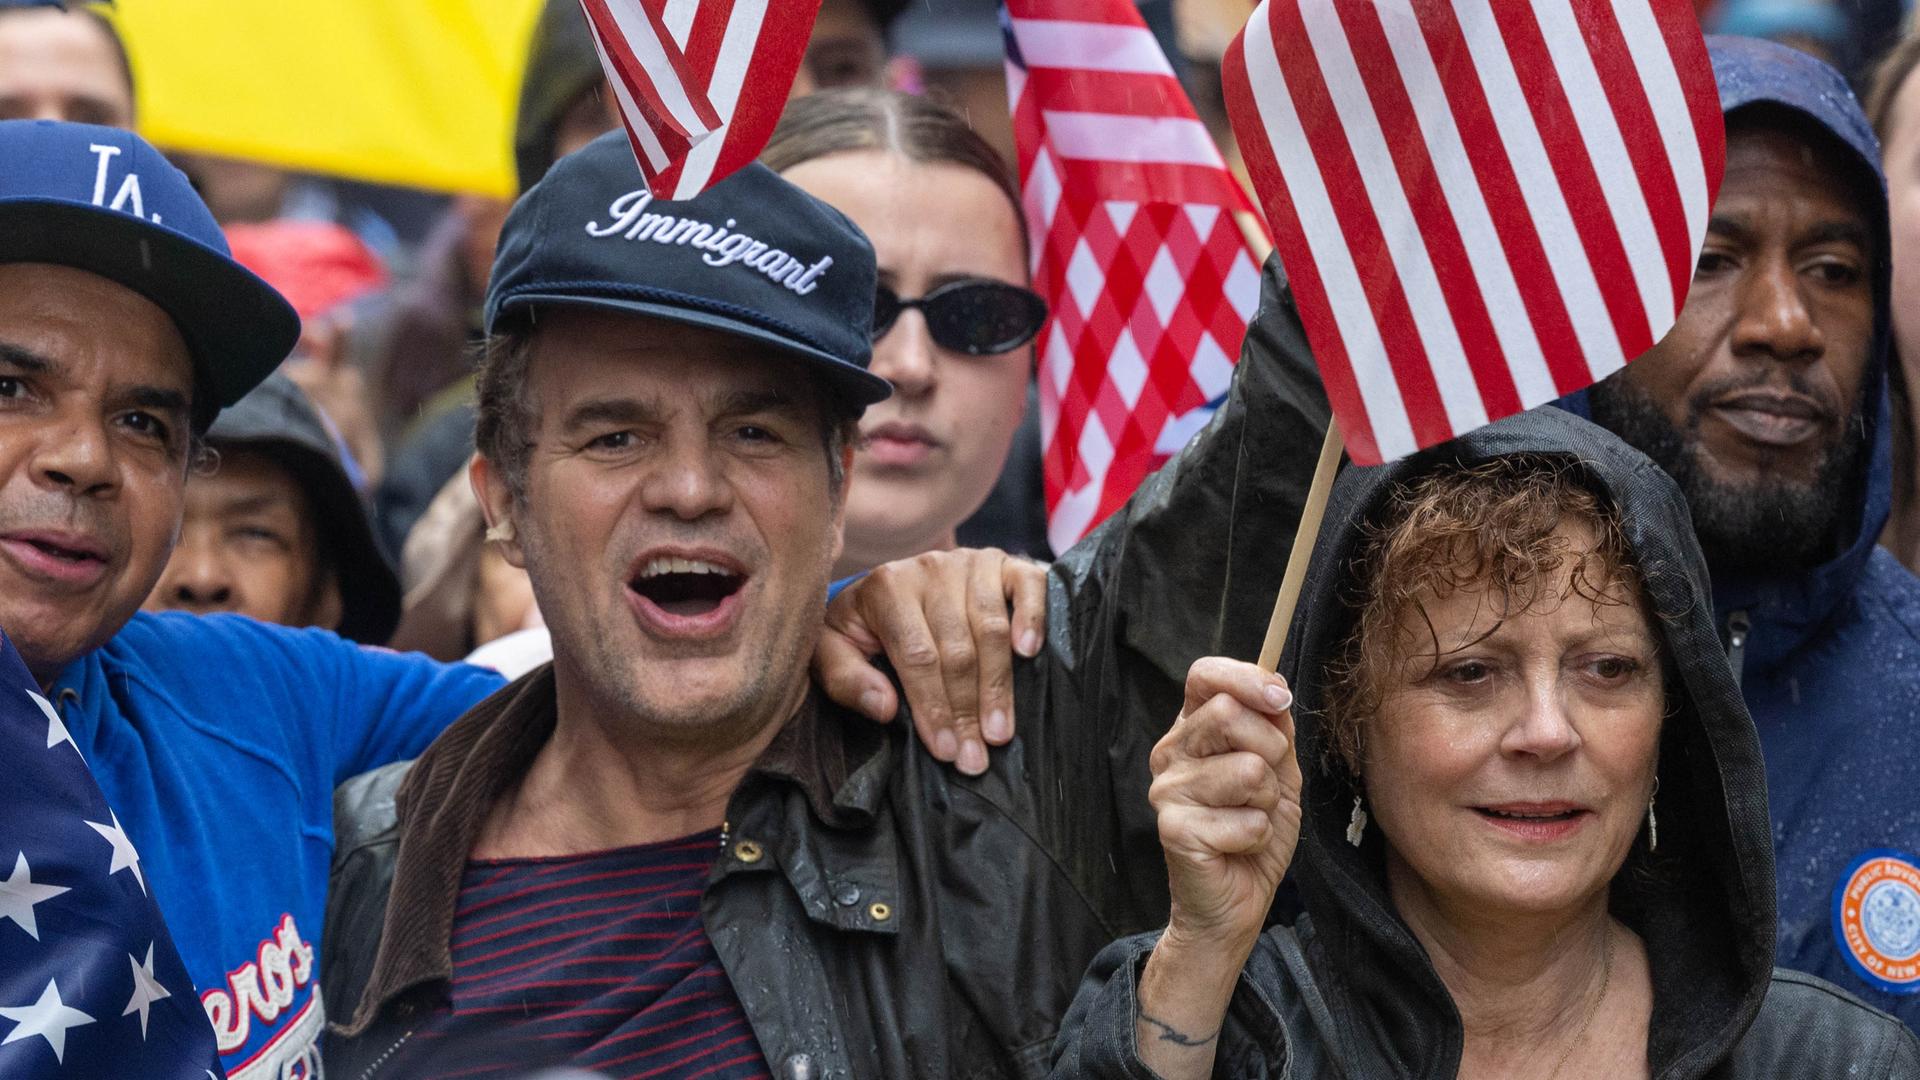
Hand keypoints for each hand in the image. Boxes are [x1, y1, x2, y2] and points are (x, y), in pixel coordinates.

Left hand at [812, 549, 1047, 774]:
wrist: (888, 585)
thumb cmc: (861, 628)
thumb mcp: (834, 653)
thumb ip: (847, 680)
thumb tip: (885, 707)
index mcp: (885, 588)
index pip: (917, 655)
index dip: (933, 706)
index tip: (945, 750)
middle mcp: (929, 568)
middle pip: (957, 648)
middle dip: (966, 710)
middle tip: (974, 757)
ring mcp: (970, 562)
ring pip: (991, 627)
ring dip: (998, 685)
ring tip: (999, 733)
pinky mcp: (1004, 562)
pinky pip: (1028, 584)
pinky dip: (1033, 618)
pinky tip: (1030, 653)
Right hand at [1149, 657, 1302, 950]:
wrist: (1237, 901)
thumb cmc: (1254, 831)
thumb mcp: (1278, 771)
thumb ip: (1275, 729)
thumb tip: (1277, 690)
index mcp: (1193, 729)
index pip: (1204, 675)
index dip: (1245, 678)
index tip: (1281, 699)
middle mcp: (1171, 752)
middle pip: (1228, 713)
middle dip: (1271, 750)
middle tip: (1266, 787)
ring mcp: (1167, 790)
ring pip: (1248, 770)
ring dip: (1268, 802)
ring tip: (1250, 820)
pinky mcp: (1174, 829)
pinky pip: (1248, 819)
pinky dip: (1259, 836)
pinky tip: (1239, 846)